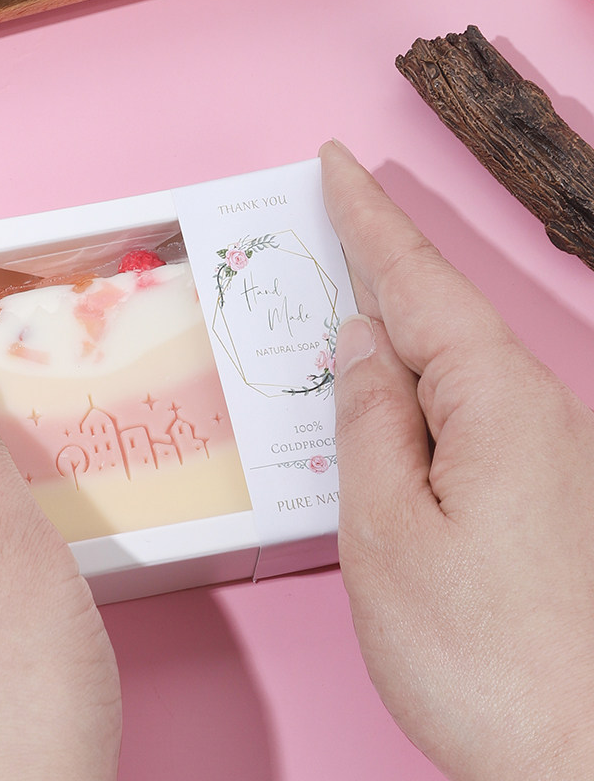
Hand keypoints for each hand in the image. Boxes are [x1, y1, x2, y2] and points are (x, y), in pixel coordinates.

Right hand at [321, 140, 593, 780]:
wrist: (579, 762)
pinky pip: (462, 419)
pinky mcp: (542, 493)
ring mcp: (545, 454)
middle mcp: (535, 412)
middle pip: (438, 319)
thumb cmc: (477, 655)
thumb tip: (361, 345)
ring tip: (333, 342)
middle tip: (319, 241)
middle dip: (374, 276)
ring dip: (389, 350)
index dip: (368, 220)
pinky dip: (413, 403)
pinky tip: (381, 417)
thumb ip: (368, 423)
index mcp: (496, 402)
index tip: (335, 165)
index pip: (418, 282)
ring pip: (448, 373)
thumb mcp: (385, 531)